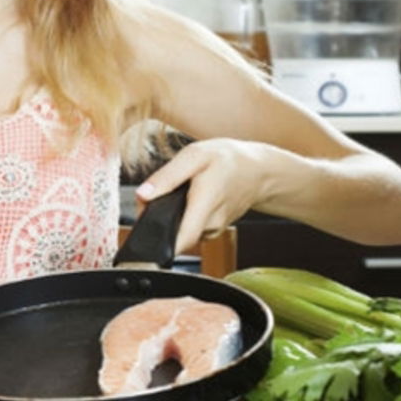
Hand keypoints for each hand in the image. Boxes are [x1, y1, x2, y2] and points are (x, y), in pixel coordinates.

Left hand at [134, 138, 270, 256]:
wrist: (258, 169)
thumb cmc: (228, 159)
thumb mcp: (195, 156)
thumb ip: (167, 177)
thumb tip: (143, 195)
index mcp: (205, 204)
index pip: (183, 239)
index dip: (160, 244)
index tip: (143, 239)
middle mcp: (212, 223)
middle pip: (175, 233)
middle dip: (158, 219)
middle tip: (154, 196)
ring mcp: (214, 228)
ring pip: (182, 230)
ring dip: (170, 216)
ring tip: (174, 193)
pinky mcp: (214, 228)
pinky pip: (190, 226)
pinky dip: (183, 215)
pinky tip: (187, 199)